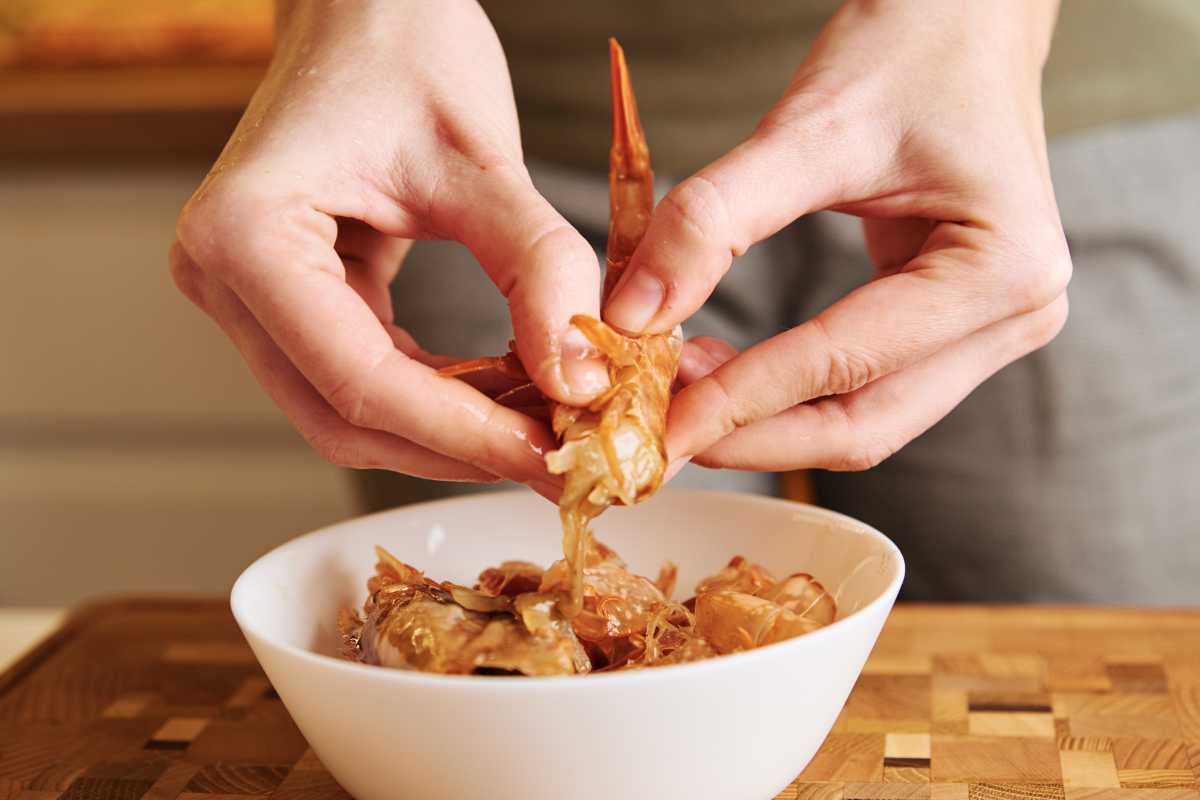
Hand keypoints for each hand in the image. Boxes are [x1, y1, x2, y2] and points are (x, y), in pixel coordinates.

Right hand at [170, 0, 607, 497]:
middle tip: (553, 462)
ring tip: (538, 431)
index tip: (548, 454)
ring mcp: (248, 296)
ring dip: (448, 433)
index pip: (359, 377)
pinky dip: (435, 397)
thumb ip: (536, 267)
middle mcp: (225, 277)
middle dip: (455, 447)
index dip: (462, 431)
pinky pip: (361, 375)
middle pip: (343, 416)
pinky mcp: (288, 300)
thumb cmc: (406, 49)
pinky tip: (502, 393)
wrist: (364, 9)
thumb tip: (579, 379)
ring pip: (349, 411)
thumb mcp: (483, 157)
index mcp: (246, 234)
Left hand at [605, 0, 1070, 471]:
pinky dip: (788, 392)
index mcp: (1002, 269)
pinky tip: (720, 371)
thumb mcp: (806, 127)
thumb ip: (713, 220)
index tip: (659, 427)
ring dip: (766, 423)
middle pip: (864, 424)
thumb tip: (633, 314)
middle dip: (752, 434)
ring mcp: (992, 327)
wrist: (965, 14)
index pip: (844, 365)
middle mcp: (1015, 315)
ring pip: (864, 419)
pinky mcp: (954, 324)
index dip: (740, 403)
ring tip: (677, 396)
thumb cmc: (908, 48)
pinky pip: (864, 386)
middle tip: (660, 434)